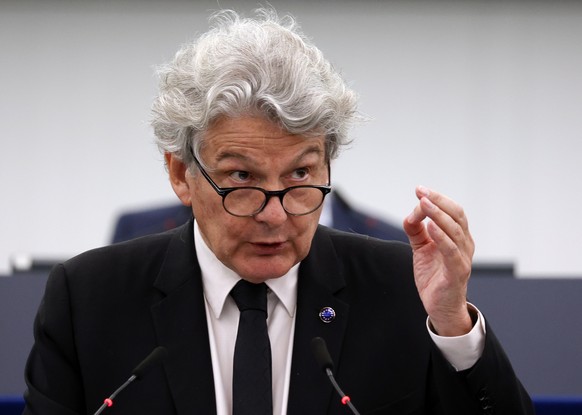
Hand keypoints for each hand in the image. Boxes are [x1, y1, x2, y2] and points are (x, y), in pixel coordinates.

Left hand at [403, 186, 474, 335]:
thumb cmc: (434, 276)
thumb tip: (410, 215)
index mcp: (458, 237)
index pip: (453, 211)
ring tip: (424, 204)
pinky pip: (451, 251)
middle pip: (456, 215)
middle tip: (421, 192)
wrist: (440, 306)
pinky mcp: (457, 272)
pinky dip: (441, 237)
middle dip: (438, 201)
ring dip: (438, 215)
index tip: (419, 190)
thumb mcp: (421, 249)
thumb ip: (416, 231)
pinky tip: (430, 227)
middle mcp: (465, 244)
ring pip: (454, 230)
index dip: (438, 198)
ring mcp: (463, 258)